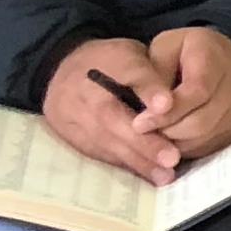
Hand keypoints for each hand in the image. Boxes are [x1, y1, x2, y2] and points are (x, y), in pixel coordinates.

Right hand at [46, 36, 182, 182]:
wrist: (59, 73)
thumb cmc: (109, 63)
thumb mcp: (130, 55)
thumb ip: (149, 74)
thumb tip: (167, 103)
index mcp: (106, 64)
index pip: (130, 73)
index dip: (148, 89)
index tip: (167, 105)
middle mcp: (87, 94)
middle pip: (114, 118)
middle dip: (144, 141)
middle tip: (172, 158)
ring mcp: (76, 119)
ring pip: (107, 142)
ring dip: (138, 160)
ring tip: (165, 175)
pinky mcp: (75, 138)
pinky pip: (101, 153)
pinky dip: (126, 164)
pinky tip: (149, 175)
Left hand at [142, 26, 230, 159]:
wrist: (222, 57)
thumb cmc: (183, 52)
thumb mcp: (162, 49)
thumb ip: (154, 76)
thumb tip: (151, 110)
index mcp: (214, 54)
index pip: (197, 91)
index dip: (168, 112)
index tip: (140, 124)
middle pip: (203, 120)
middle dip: (168, 130)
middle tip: (143, 133)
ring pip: (207, 136)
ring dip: (176, 142)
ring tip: (154, 135)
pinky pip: (214, 144)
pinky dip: (188, 147)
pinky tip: (172, 138)